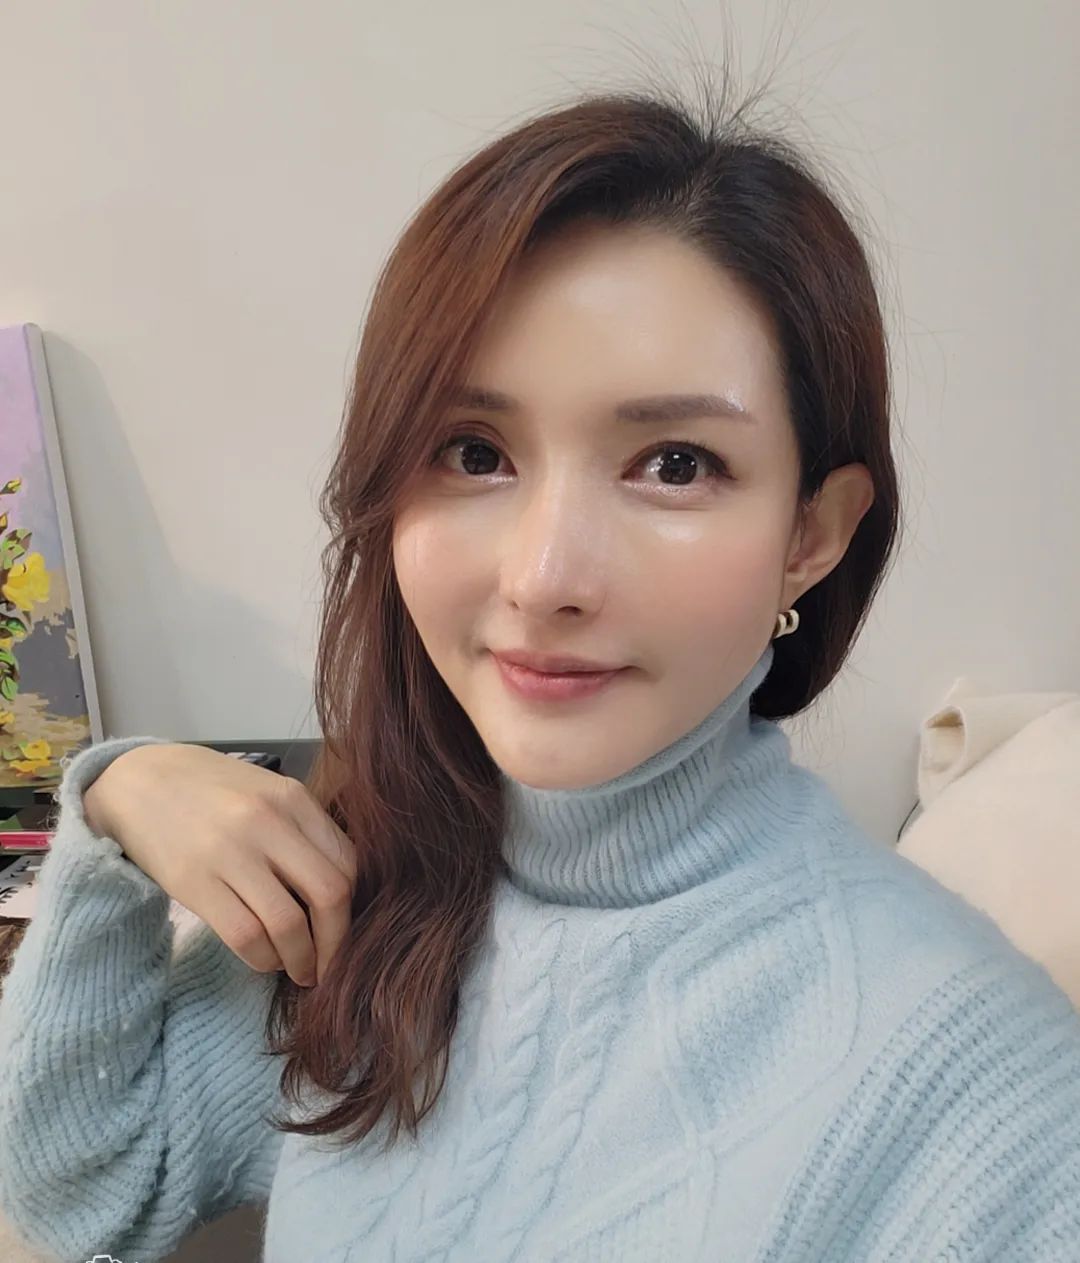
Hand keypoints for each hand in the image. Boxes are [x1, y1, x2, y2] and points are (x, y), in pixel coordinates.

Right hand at [83, 744, 356, 986]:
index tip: (346, 930)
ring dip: (301, 959)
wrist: (138, 781)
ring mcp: (230, 851)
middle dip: (338, 942)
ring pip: (289, 924)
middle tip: (331, 965)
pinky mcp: (193, 882)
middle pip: (330, 894)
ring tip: (298, 969)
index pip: (348, 862)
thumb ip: (304, 832)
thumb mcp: (267, 794)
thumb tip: (343, 893)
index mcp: (294, 798)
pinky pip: (245, 936)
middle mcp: (268, 821)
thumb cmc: (212, 792)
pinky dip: (263, 959)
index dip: (355, 907)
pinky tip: (265, 959)